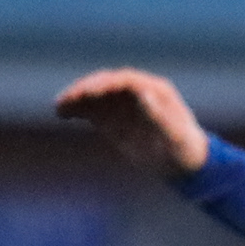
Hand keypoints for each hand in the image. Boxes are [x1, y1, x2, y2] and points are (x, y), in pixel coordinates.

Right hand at [54, 68, 210, 175]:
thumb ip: (160, 116)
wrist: (185, 165)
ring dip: (77, 98)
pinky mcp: (114, 119)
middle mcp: (138, 93)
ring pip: (96, 96)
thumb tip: (142, 94)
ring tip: (59, 107)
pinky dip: (77, 110)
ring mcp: (124, 105)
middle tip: (68, 99)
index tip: (89, 92)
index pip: (125, 80)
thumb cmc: (185, 151)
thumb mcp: (176, 137)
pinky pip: (93, 110)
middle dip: (86, 90)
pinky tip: (62, 112)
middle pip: (107, 84)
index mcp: (156, 91)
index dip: (106, 83)